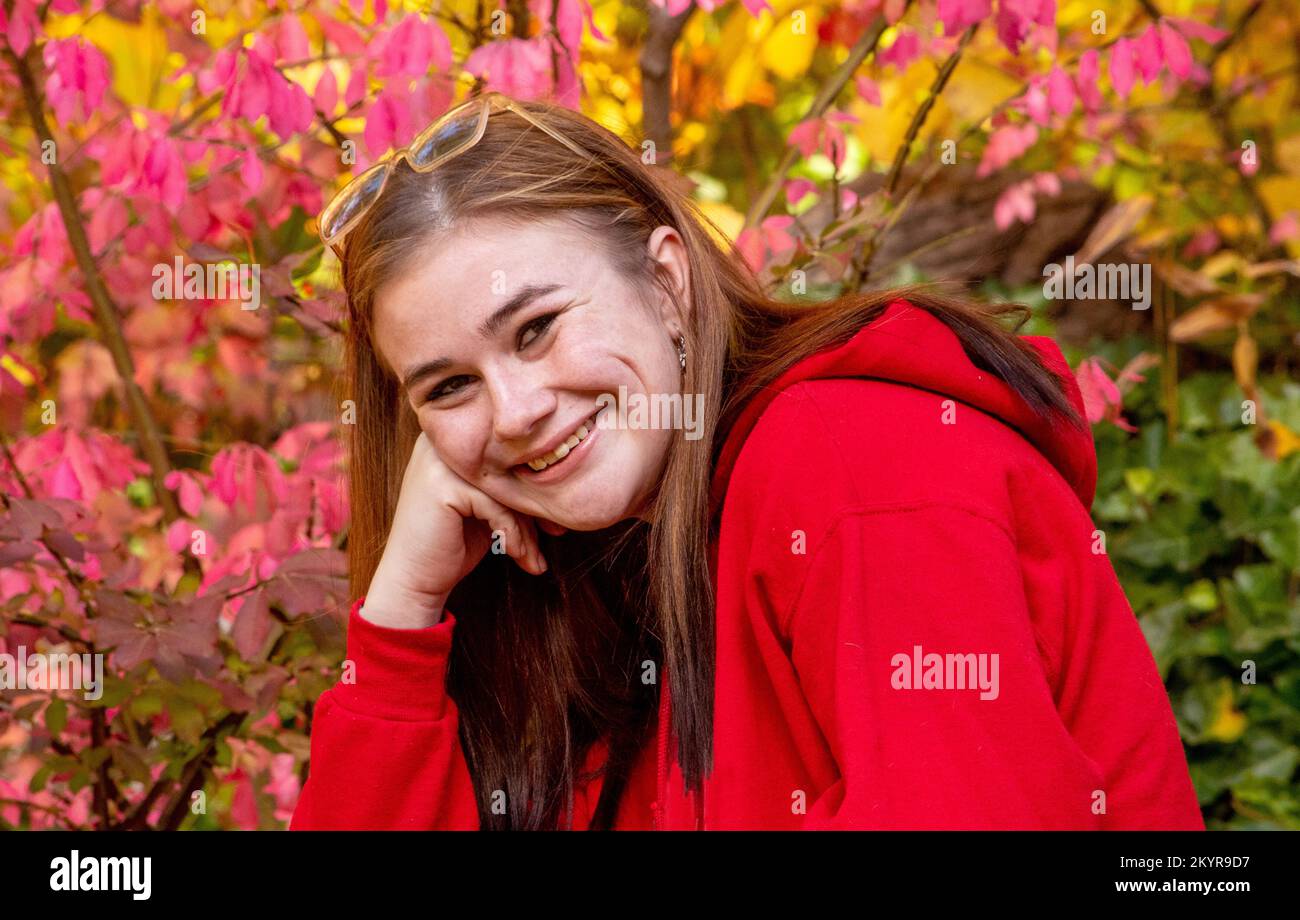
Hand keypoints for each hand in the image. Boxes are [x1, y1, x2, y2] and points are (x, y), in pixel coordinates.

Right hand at [362, 434, 554, 627]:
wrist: (414, 580)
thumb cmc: (453, 544)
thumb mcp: (489, 509)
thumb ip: (513, 487)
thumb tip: (563, 480)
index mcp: (455, 442)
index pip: (510, 458)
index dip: (534, 489)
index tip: (554, 521)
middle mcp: (444, 443)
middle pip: (510, 470)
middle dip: (536, 508)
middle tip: (556, 534)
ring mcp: (439, 461)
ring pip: (507, 490)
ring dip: (527, 528)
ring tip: (533, 557)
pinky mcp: (443, 484)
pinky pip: (496, 506)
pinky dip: (511, 534)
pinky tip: (513, 554)